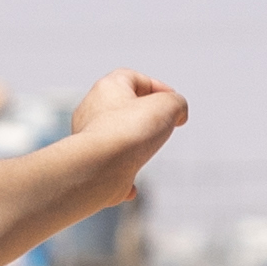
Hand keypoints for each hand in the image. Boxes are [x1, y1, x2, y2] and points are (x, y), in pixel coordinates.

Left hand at [72, 70, 189, 166]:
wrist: (100, 168)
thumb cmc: (129, 132)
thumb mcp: (167, 105)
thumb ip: (176, 103)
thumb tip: (177, 114)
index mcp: (107, 88)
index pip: (133, 78)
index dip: (157, 86)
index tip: (173, 103)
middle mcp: (92, 111)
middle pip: (122, 107)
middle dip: (145, 117)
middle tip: (162, 127)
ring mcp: (89, 139)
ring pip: (115, 138)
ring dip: (133, 145)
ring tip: (148, 152)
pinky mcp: (89, 166)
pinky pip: (107, 169)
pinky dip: (121, 176)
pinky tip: (132, 187)